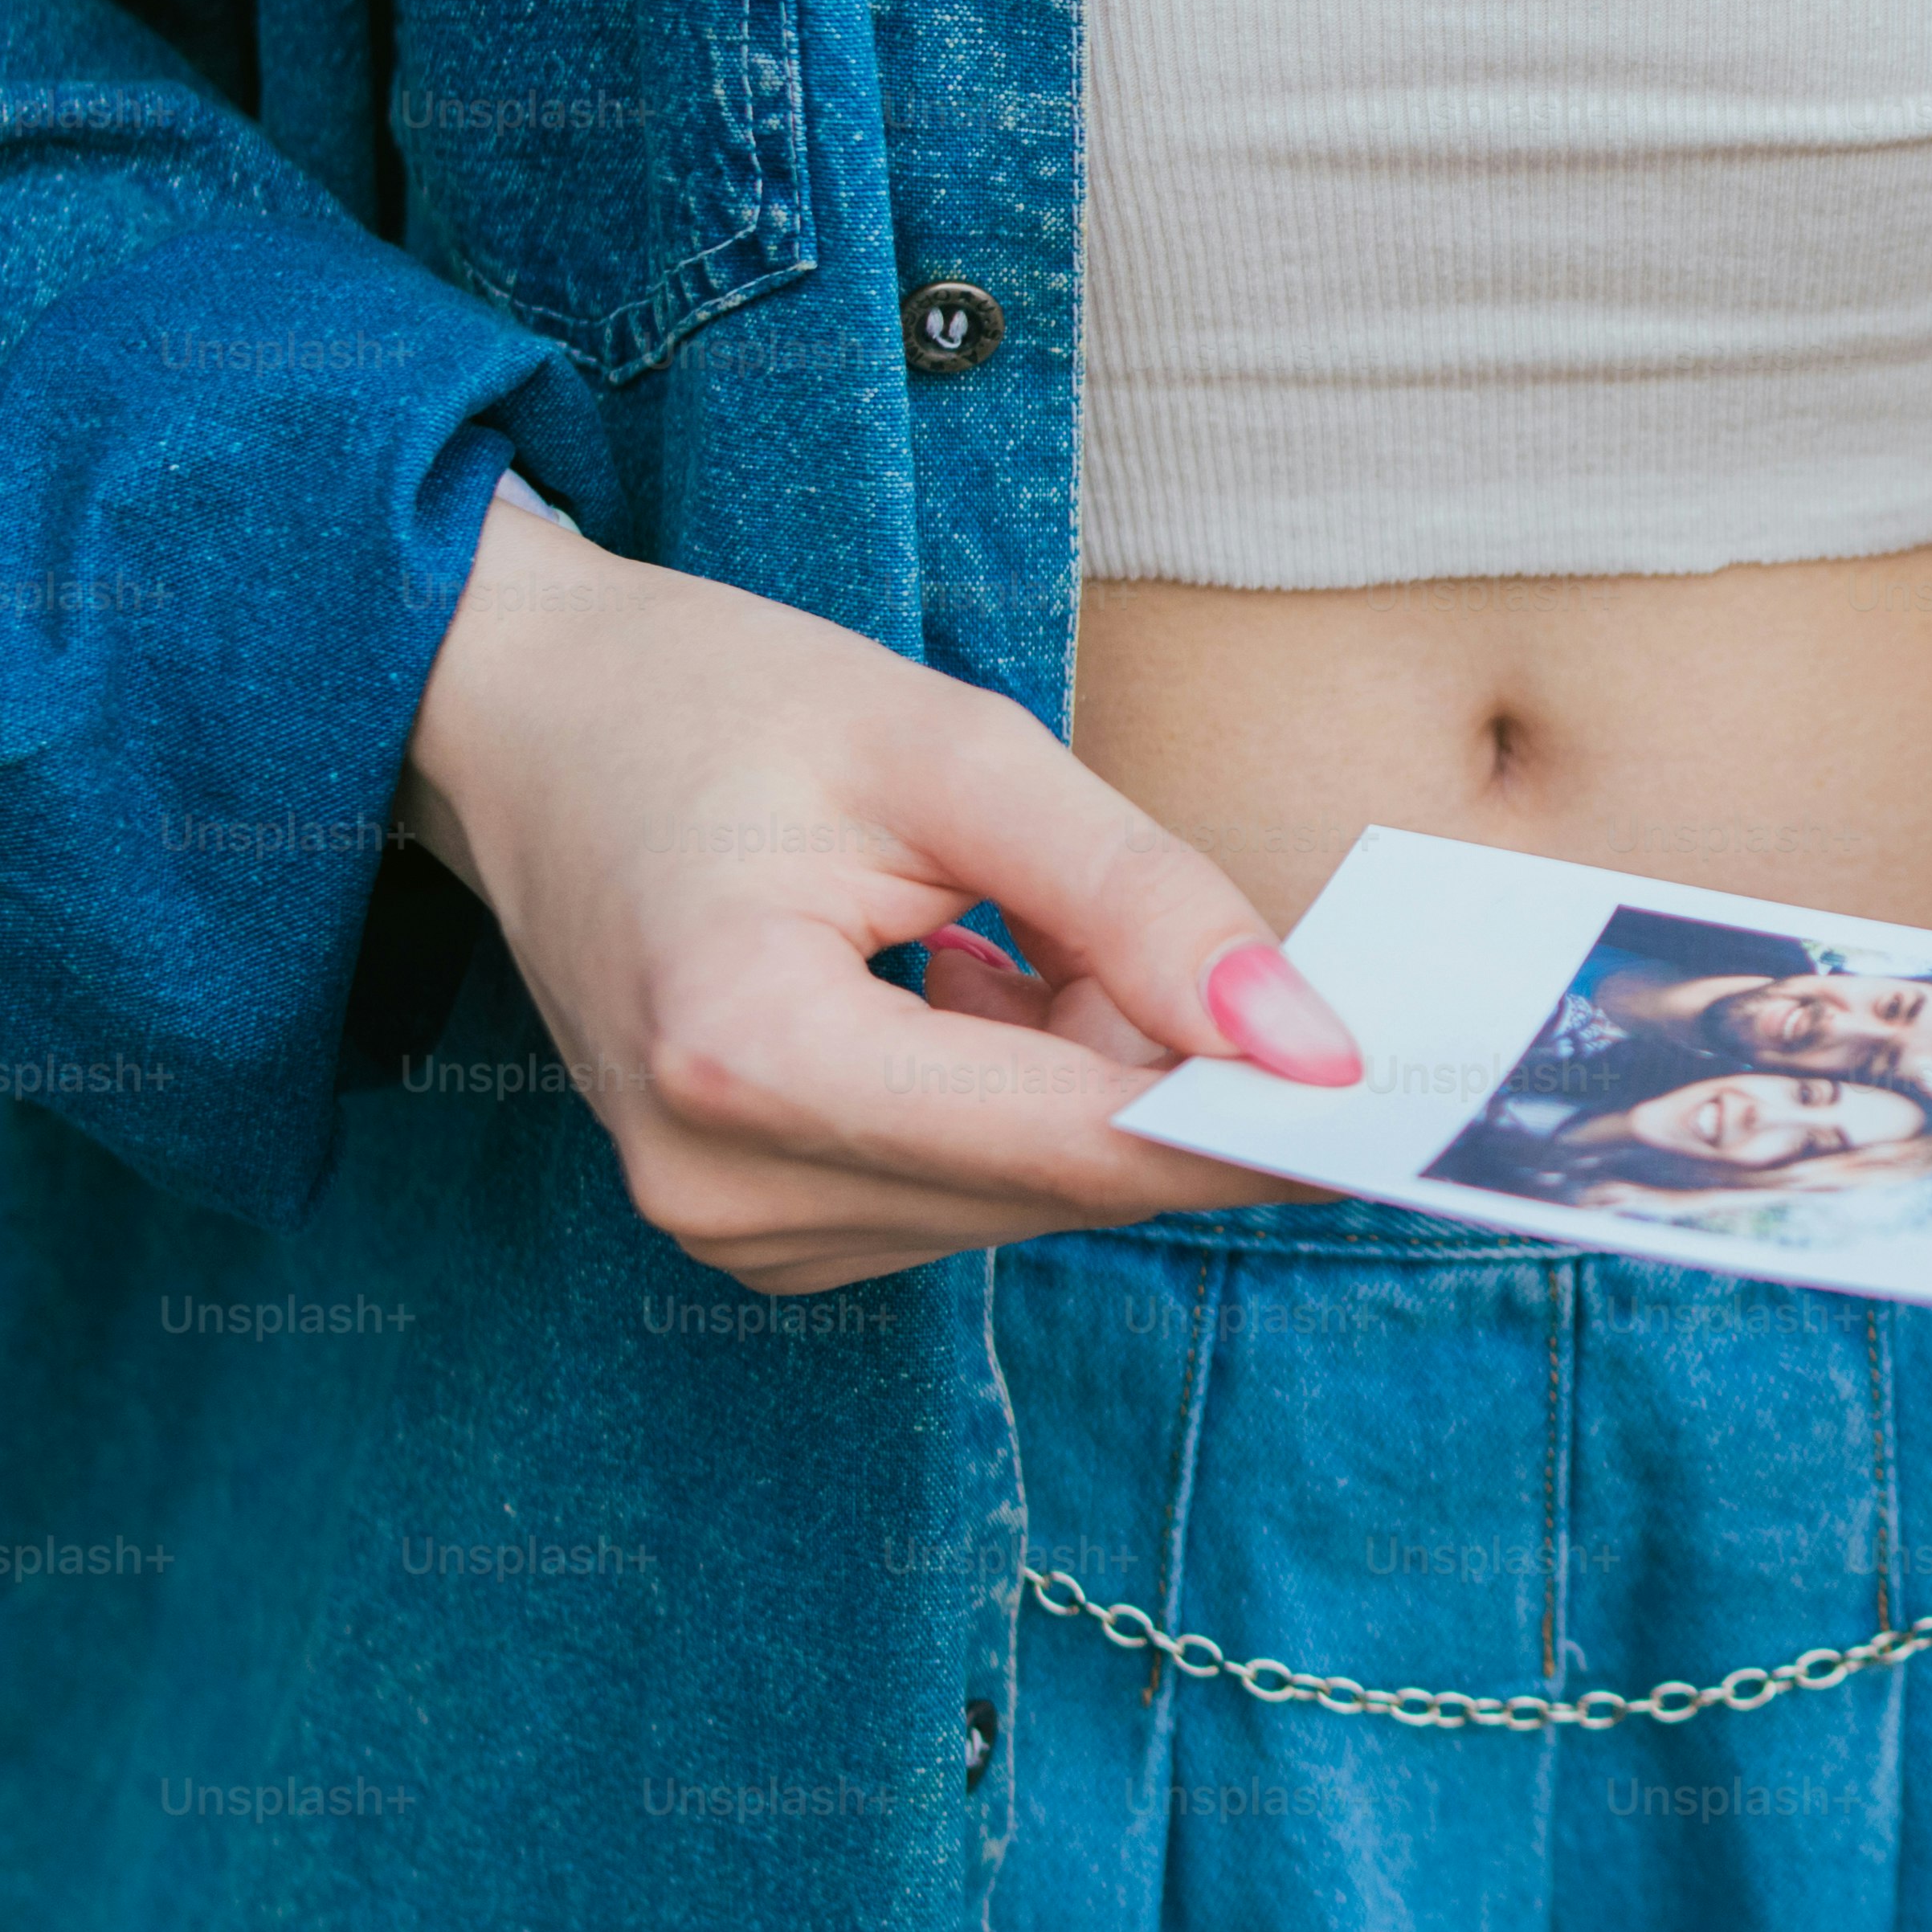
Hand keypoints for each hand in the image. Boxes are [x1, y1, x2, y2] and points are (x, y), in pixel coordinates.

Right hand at [397, 502, 1362, 1292]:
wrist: (522, 726)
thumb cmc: (719, 704)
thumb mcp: (955, 750)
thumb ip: (1140, 899)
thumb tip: (1312, 1042)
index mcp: (749, 1060)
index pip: (1078, 1144)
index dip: (1258, 1123)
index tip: (1409, 1094)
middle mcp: (728, 1186)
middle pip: (1067, 1178)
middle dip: (1170, 1069)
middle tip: (1202, 930)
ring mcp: (733, 1227)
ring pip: (1038, 1190)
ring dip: (1092, 1071)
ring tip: (1011, 922)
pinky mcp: (762, 1227)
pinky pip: (977, 1184)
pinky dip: (1027, 1090)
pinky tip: (971, 976)